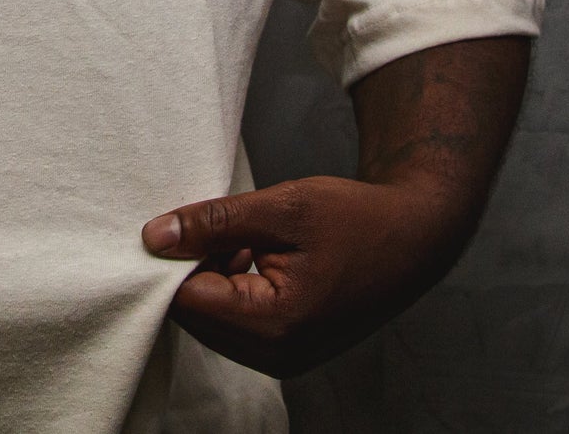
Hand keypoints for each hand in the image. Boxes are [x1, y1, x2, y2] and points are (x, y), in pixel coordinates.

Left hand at [141, 173, 470, 377]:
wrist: (415, 237)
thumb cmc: (355, 218)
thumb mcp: (282, 208)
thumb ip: (214, 223)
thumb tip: (154, 237)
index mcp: (275, 325)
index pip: (186, 300)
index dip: (175, 259)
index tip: (187, 223)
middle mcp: (277, 356)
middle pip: (195, 316)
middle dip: (195, 269)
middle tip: (223, 227)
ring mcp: (284, 360)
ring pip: (213, 320)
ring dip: (215, 278)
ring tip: (249, 240)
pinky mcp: (289, 352)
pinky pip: (235, 325)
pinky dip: (233, 289)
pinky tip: (256, 256)